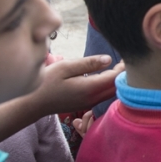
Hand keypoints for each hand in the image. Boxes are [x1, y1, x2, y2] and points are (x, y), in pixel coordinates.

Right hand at [0, 56, 122, 143]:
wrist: (33, 103)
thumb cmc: (46, 82)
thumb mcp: (65, 67)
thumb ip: (88, 63)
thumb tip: (109, 59)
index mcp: (90, 88)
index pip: (115, 78)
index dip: (123, 68)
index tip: (127, 56)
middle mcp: (93, 98)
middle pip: (117, 87)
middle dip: (124, 74)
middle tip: (126, 60)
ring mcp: (90, 103)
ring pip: (112, 92)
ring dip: (117, 80)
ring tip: (119, 66)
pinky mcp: (87, 104)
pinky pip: (105, 95)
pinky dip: (110, 85)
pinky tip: (107, 75)